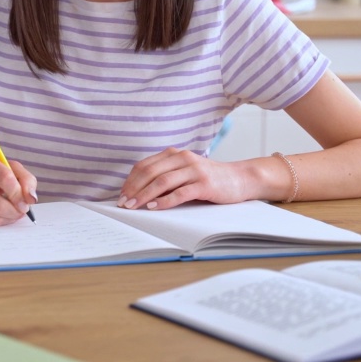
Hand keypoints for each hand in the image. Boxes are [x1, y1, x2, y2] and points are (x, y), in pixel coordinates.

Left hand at [119, 147, 249, 210]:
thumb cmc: (207, 179)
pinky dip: (164, 201)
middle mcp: (183, 158)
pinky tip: (154, 207)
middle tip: (123, 203)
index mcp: (174, 154)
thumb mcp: (184, 172)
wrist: (239, 178)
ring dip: (144, 195)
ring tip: (133, 206)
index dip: (130, 180)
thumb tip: (138, 192)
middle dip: (134, 188)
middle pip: (150, 172)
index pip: (145, 165)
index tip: (121, 194)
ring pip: (162, 181)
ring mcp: (194, 170)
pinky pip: (180, 192)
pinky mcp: (205, 183)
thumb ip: (166, 176)